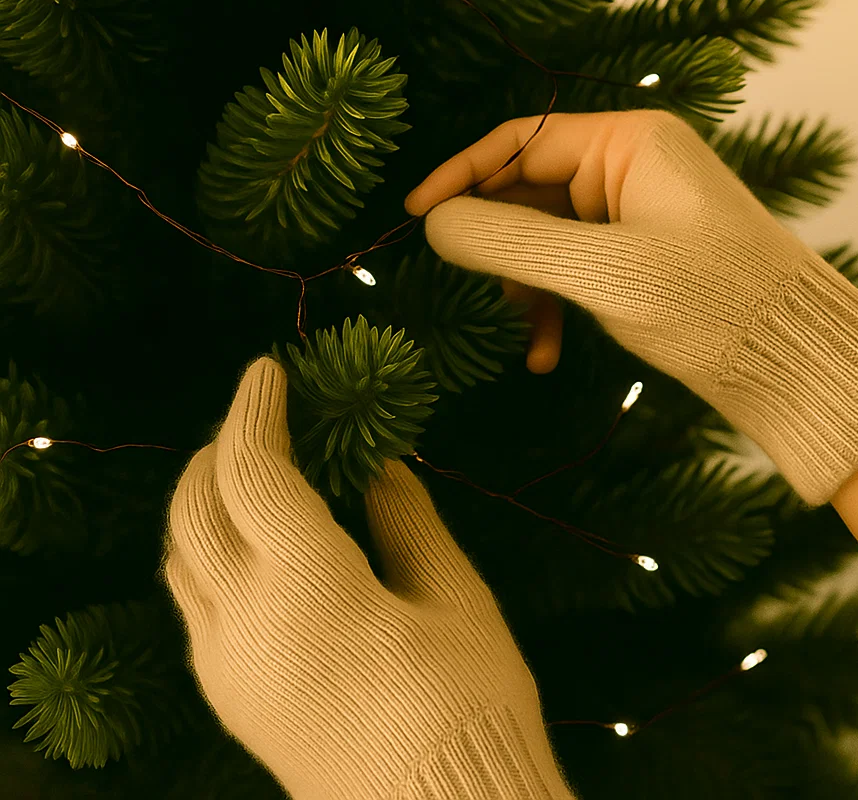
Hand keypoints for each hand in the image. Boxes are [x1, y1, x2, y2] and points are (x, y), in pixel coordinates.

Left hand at [161, 357, 574, 799]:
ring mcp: (224, 663)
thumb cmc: (464, 703)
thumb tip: (379, 467)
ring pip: (179, 553)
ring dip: (203, 496)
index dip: (256, 411)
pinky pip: (190, 598)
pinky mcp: (225, 694)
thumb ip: (407, 521)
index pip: (252, 471)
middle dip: (220, 445)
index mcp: (307, 586)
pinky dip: (204, 547)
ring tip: (249, 467)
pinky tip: (248, 541)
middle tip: (263, 415)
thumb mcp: (455, 599)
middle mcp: (244, 620)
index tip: (269, 369)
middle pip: (195, 506)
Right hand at [402, 108, 857, 506]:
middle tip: (464, 285)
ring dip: (526, 285)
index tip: (415, 213)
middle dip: (499, 244)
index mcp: (630, 142)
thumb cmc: (709, 303)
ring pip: (550, 236)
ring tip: (522, 333)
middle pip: (532, 189)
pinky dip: (556, 305)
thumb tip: (435, 224)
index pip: (523, 140)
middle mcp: (634, 166)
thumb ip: (511, 242)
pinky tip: (544, 355)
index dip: (462, 175)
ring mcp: (640, 212)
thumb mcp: (601, 270)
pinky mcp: (644, 255)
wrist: (796, 362)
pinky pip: (578, 267)